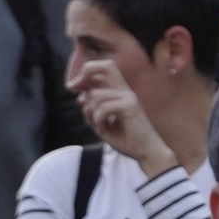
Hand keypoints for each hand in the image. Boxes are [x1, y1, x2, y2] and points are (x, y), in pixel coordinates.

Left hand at [75, 59, 173, 175]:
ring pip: (96, 95)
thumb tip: (81, 97)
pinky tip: (105, 129)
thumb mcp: (102, 123)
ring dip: (91, 112)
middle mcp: (124, 90)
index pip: (103, 69)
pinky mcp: (130, 106)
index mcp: (119, 92)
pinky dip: (99, 120)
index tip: (72, 87)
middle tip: (75, 90)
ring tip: (99, 125)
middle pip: (107, 66)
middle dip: (86, 74)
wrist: (146, 152)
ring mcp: (128, 97)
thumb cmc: (126, 139)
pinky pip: (103, 108)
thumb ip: (91, 110)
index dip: (85, 74)